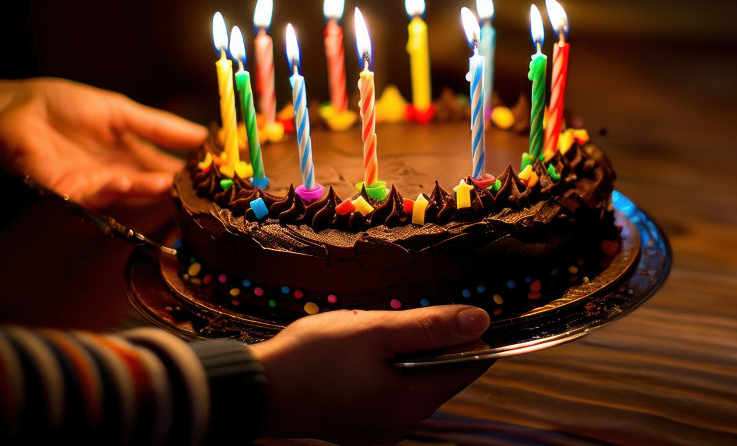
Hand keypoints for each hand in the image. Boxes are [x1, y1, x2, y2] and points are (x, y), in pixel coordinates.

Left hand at [0, 78, 206, 208]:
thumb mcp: (121, 111)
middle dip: (177, 185)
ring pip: (130, 194)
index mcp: (132, 153)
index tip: (218, 167)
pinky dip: (116, 190)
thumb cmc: (64, 105)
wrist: (17, 110)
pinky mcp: (71, 194)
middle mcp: (118, 173)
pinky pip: (98, 197)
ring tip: (172, 184)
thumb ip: (160, 126)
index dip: (192, 168)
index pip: (169, 165)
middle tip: (203, 183)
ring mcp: (96, 186)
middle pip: (154, 185)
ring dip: (150, 189)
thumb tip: (204, 133)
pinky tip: (130, 181)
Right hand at [252, 306, 492, 444]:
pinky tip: (358, 354)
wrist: (255, 390)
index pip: (468, 367)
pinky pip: (389, 390)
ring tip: (371, 334)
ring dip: (404, 352)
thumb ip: (430, 326)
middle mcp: (402, 425)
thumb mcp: (375, 330)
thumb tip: (481, 320)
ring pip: (413, 380)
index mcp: (412, 404)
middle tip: (396, 317)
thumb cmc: (311, 359)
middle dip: (429, 341)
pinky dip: (384, 367)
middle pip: (441, 374)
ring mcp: (380, 428)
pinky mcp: (361, 424)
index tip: (457, 307)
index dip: (469, 334)